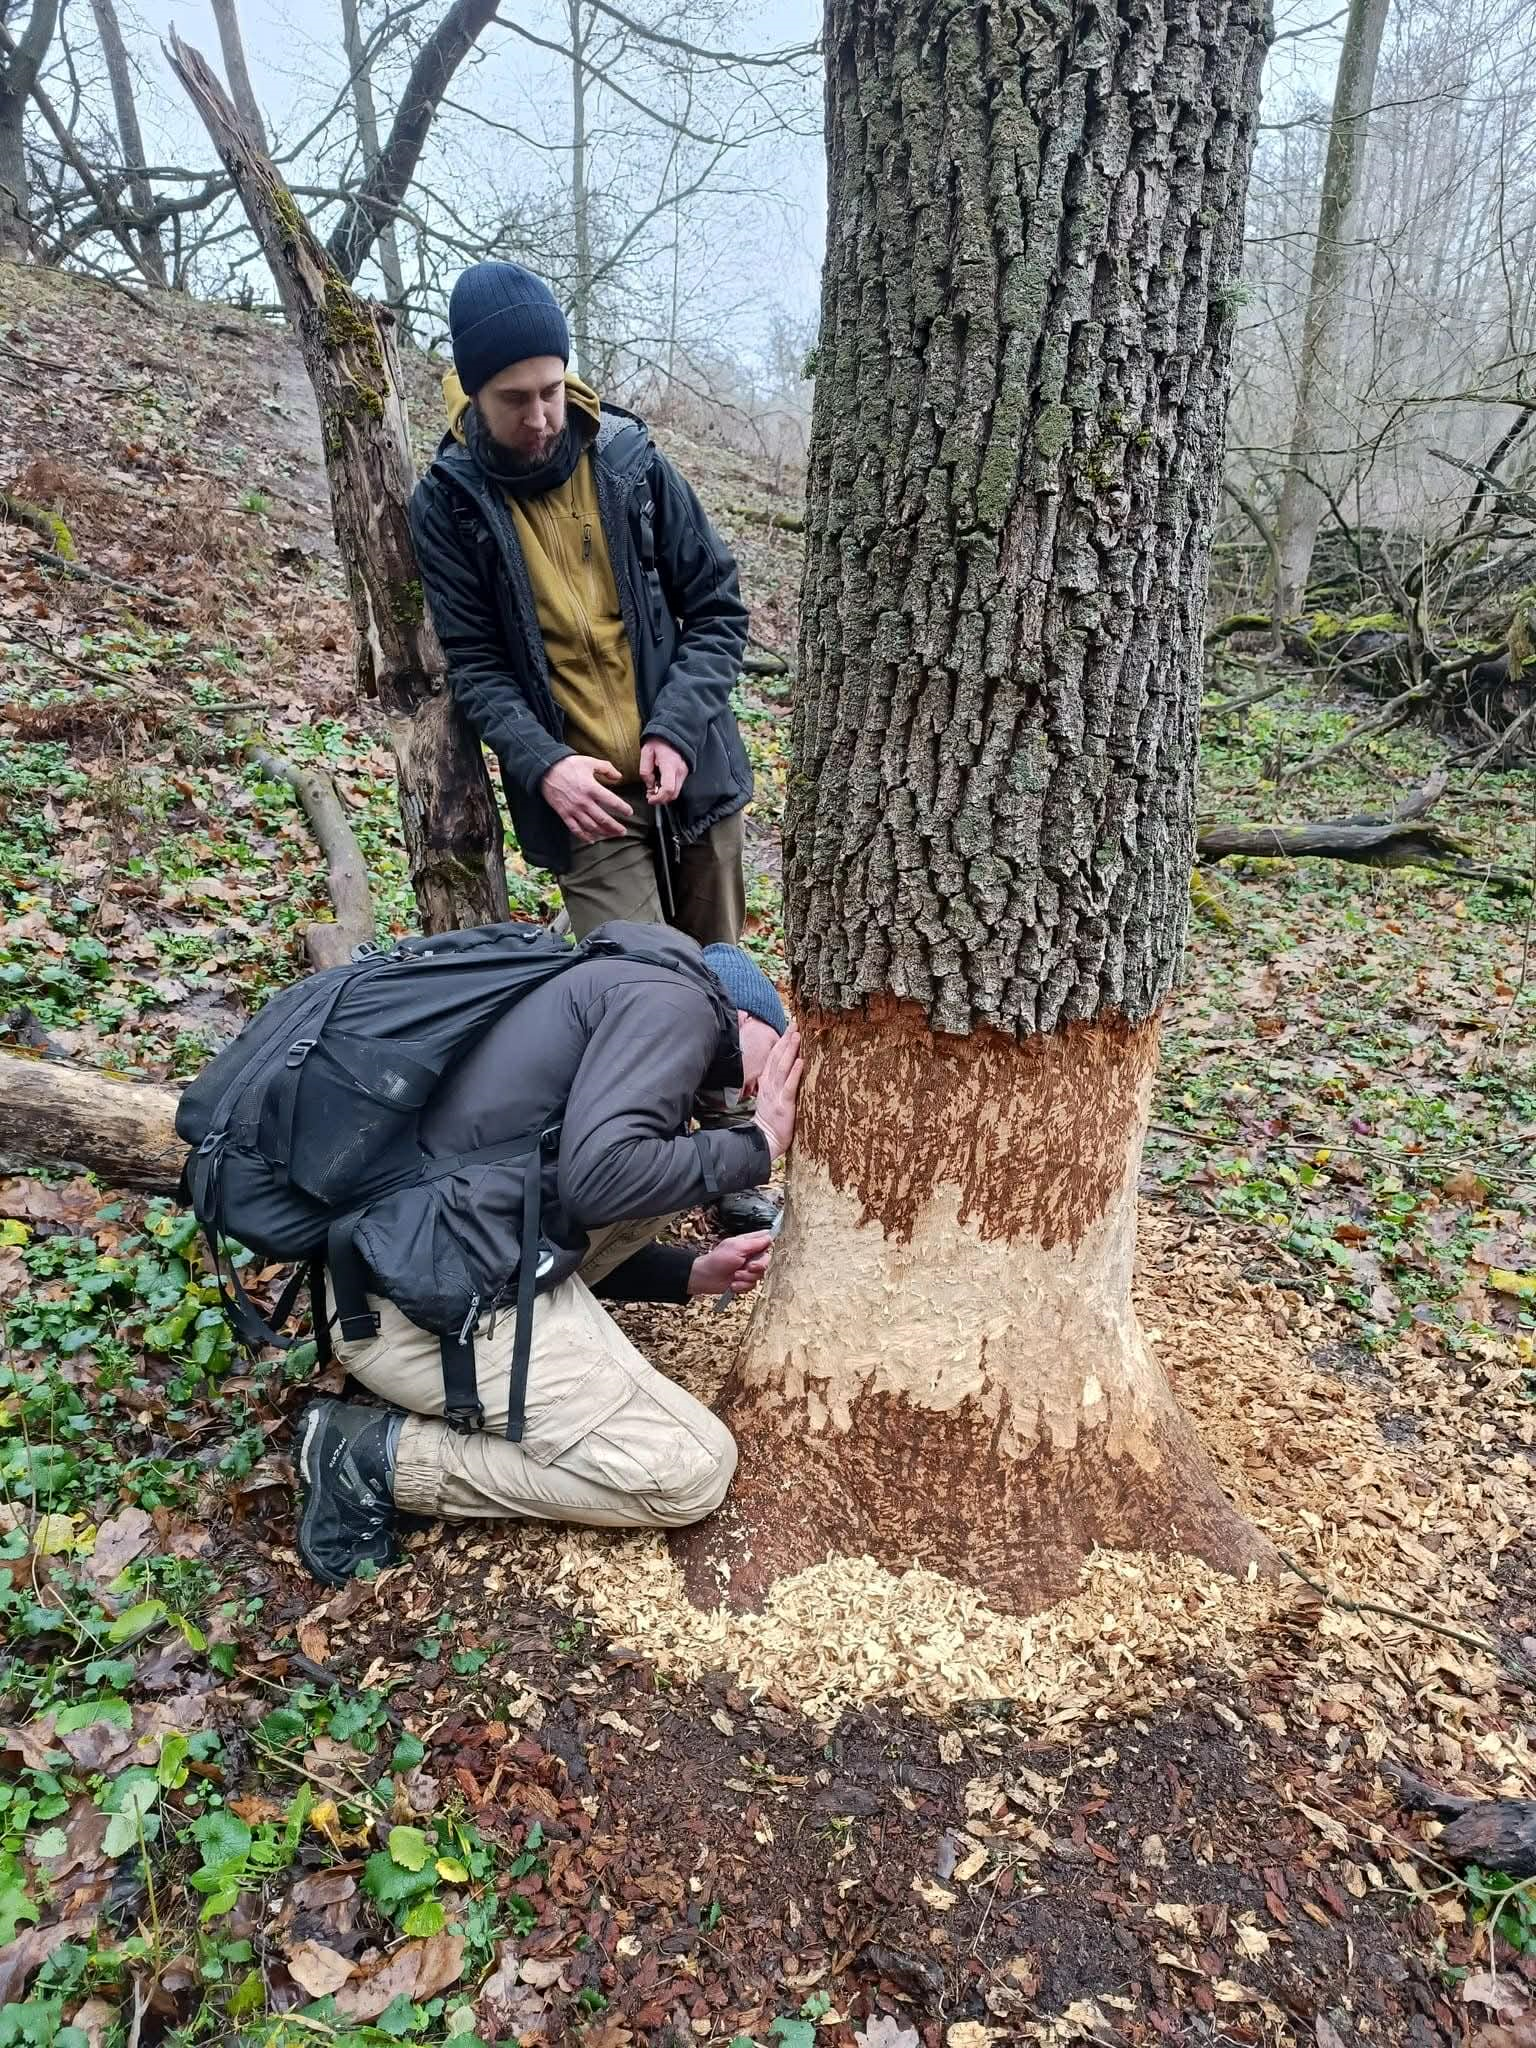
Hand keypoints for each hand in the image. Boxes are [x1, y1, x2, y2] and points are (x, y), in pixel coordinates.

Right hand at [541, 755, 631, 844]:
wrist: (545, 769)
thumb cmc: (568, 764)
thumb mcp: (590, 762)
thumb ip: (606, 768)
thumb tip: (619, 776)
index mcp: (592, 788)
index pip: (612, 802)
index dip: (623, 808)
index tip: (629, 812)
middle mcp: (584, 802)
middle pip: (603, 819)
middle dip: (615, 827)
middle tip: (623, 831)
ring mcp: (574, 810)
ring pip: (591, 826)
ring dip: (603, 833)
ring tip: (612, 836)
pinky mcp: (564, 814)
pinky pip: (575, 829)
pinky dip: (584, 836)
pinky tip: (592, 840)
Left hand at [640, 738, 687, 804]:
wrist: (674, 731)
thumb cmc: (660, 740)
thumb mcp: (646, 752)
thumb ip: (645, 770)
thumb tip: (649, 785)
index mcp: (670, 765)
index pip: (668, 789)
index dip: (659, 798)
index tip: (651, 799)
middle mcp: (680, 770)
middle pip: (673, 795)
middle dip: (661, 799)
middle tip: (650, 796)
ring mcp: (684, 772)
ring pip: (676, 792)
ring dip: (665, 795)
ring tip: (654, 788)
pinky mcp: (685, 772)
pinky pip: (678, 786)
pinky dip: (669, 789)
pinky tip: (661, 782)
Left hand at [688, 1230, 774, 1299]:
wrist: (706, 1278)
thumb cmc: (717, 1260)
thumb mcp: (736, 1247)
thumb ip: (754, 1243)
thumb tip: (769, 1237)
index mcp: (748, 1243)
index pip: (766, 1239)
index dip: (769, 1245)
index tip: (763, 1251)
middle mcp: (751, 1256)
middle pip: (767, 1260)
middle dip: (757, 1266)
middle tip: (747, 1267)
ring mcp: (748, 1269)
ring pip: (760, 1275)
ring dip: (747, 1277)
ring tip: (735, 1275)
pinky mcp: (745, 1281)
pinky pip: (753, 1285)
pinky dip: (742, 1285)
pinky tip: (733, 1283)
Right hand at [751, 1022, 800, 1160]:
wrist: (764, 1140)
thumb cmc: (770, 1122)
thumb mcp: (769, 1098)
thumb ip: (774, 1084)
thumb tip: (785, 1070)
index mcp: (766, 1083)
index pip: (773, 1058)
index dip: (781, 1042)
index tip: (789, 1028)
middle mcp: (770, 1086)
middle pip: (777, 1058)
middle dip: (786, 1040)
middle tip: (795, 1024)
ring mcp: (776, 1094)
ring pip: (782, 1068)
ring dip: (790, 1051)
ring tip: (797, 1036)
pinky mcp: (783, 1105)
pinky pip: (789, 1086)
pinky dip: (795, 1073)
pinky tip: (800, 1061)